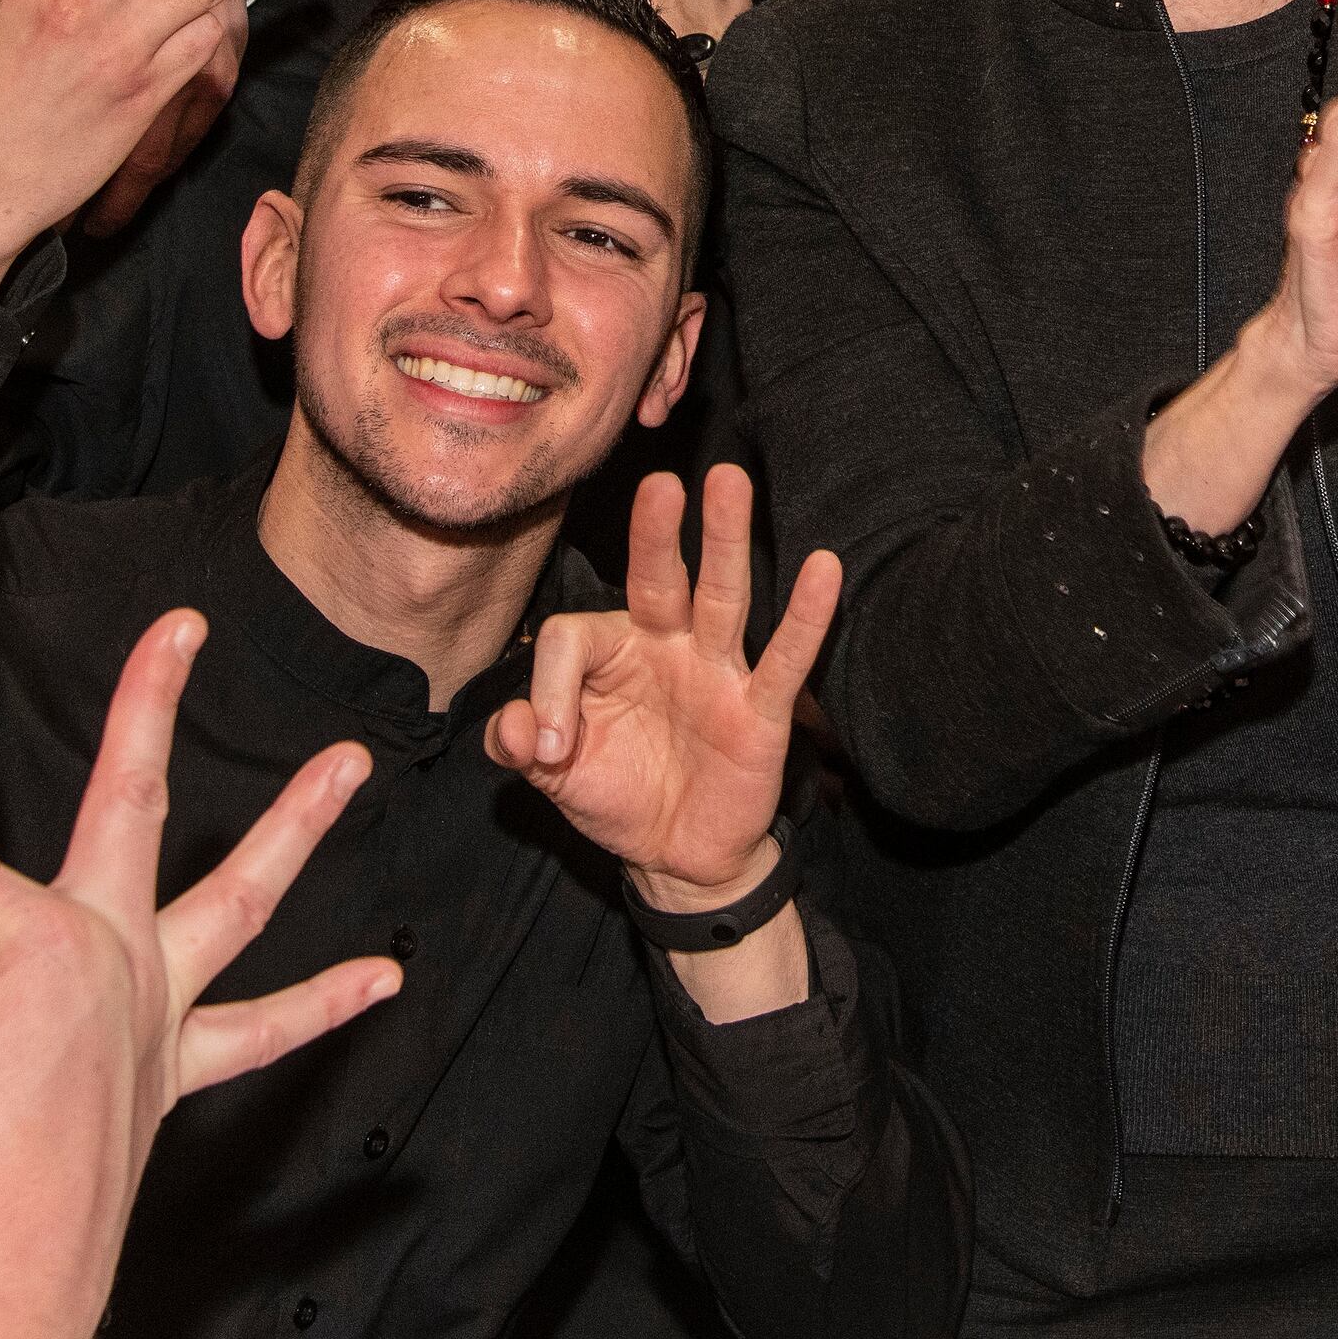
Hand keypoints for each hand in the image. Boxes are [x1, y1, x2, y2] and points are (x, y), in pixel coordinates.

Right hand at [0, 615, 394, 1333]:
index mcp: (46, 934)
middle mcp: (117, 956)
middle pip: (130, 803)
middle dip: (149, 705)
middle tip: (185, 629)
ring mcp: (153, 1017)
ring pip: (240, 900)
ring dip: (295, 829)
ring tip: (352, 765)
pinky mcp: (166, 1080)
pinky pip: (259, 1034)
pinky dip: (321, 1006)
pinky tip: (382, 981)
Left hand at [486, 466, 837, 900]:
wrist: (675, 856)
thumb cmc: (616, 796)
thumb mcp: (553, 775)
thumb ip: (518, 745)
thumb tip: (514, 725)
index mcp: (612, 652)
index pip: (573, 637)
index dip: (550, 691)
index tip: (549, 751)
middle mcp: (666, 647)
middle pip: (660, 578)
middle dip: (657, 533)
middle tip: (661, 484)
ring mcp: (717, 673)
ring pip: (722, 597)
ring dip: (724, 541)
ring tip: (729, 482)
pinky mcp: (760, 712)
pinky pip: (784, 661)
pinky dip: (805, 618)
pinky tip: (824, 569)